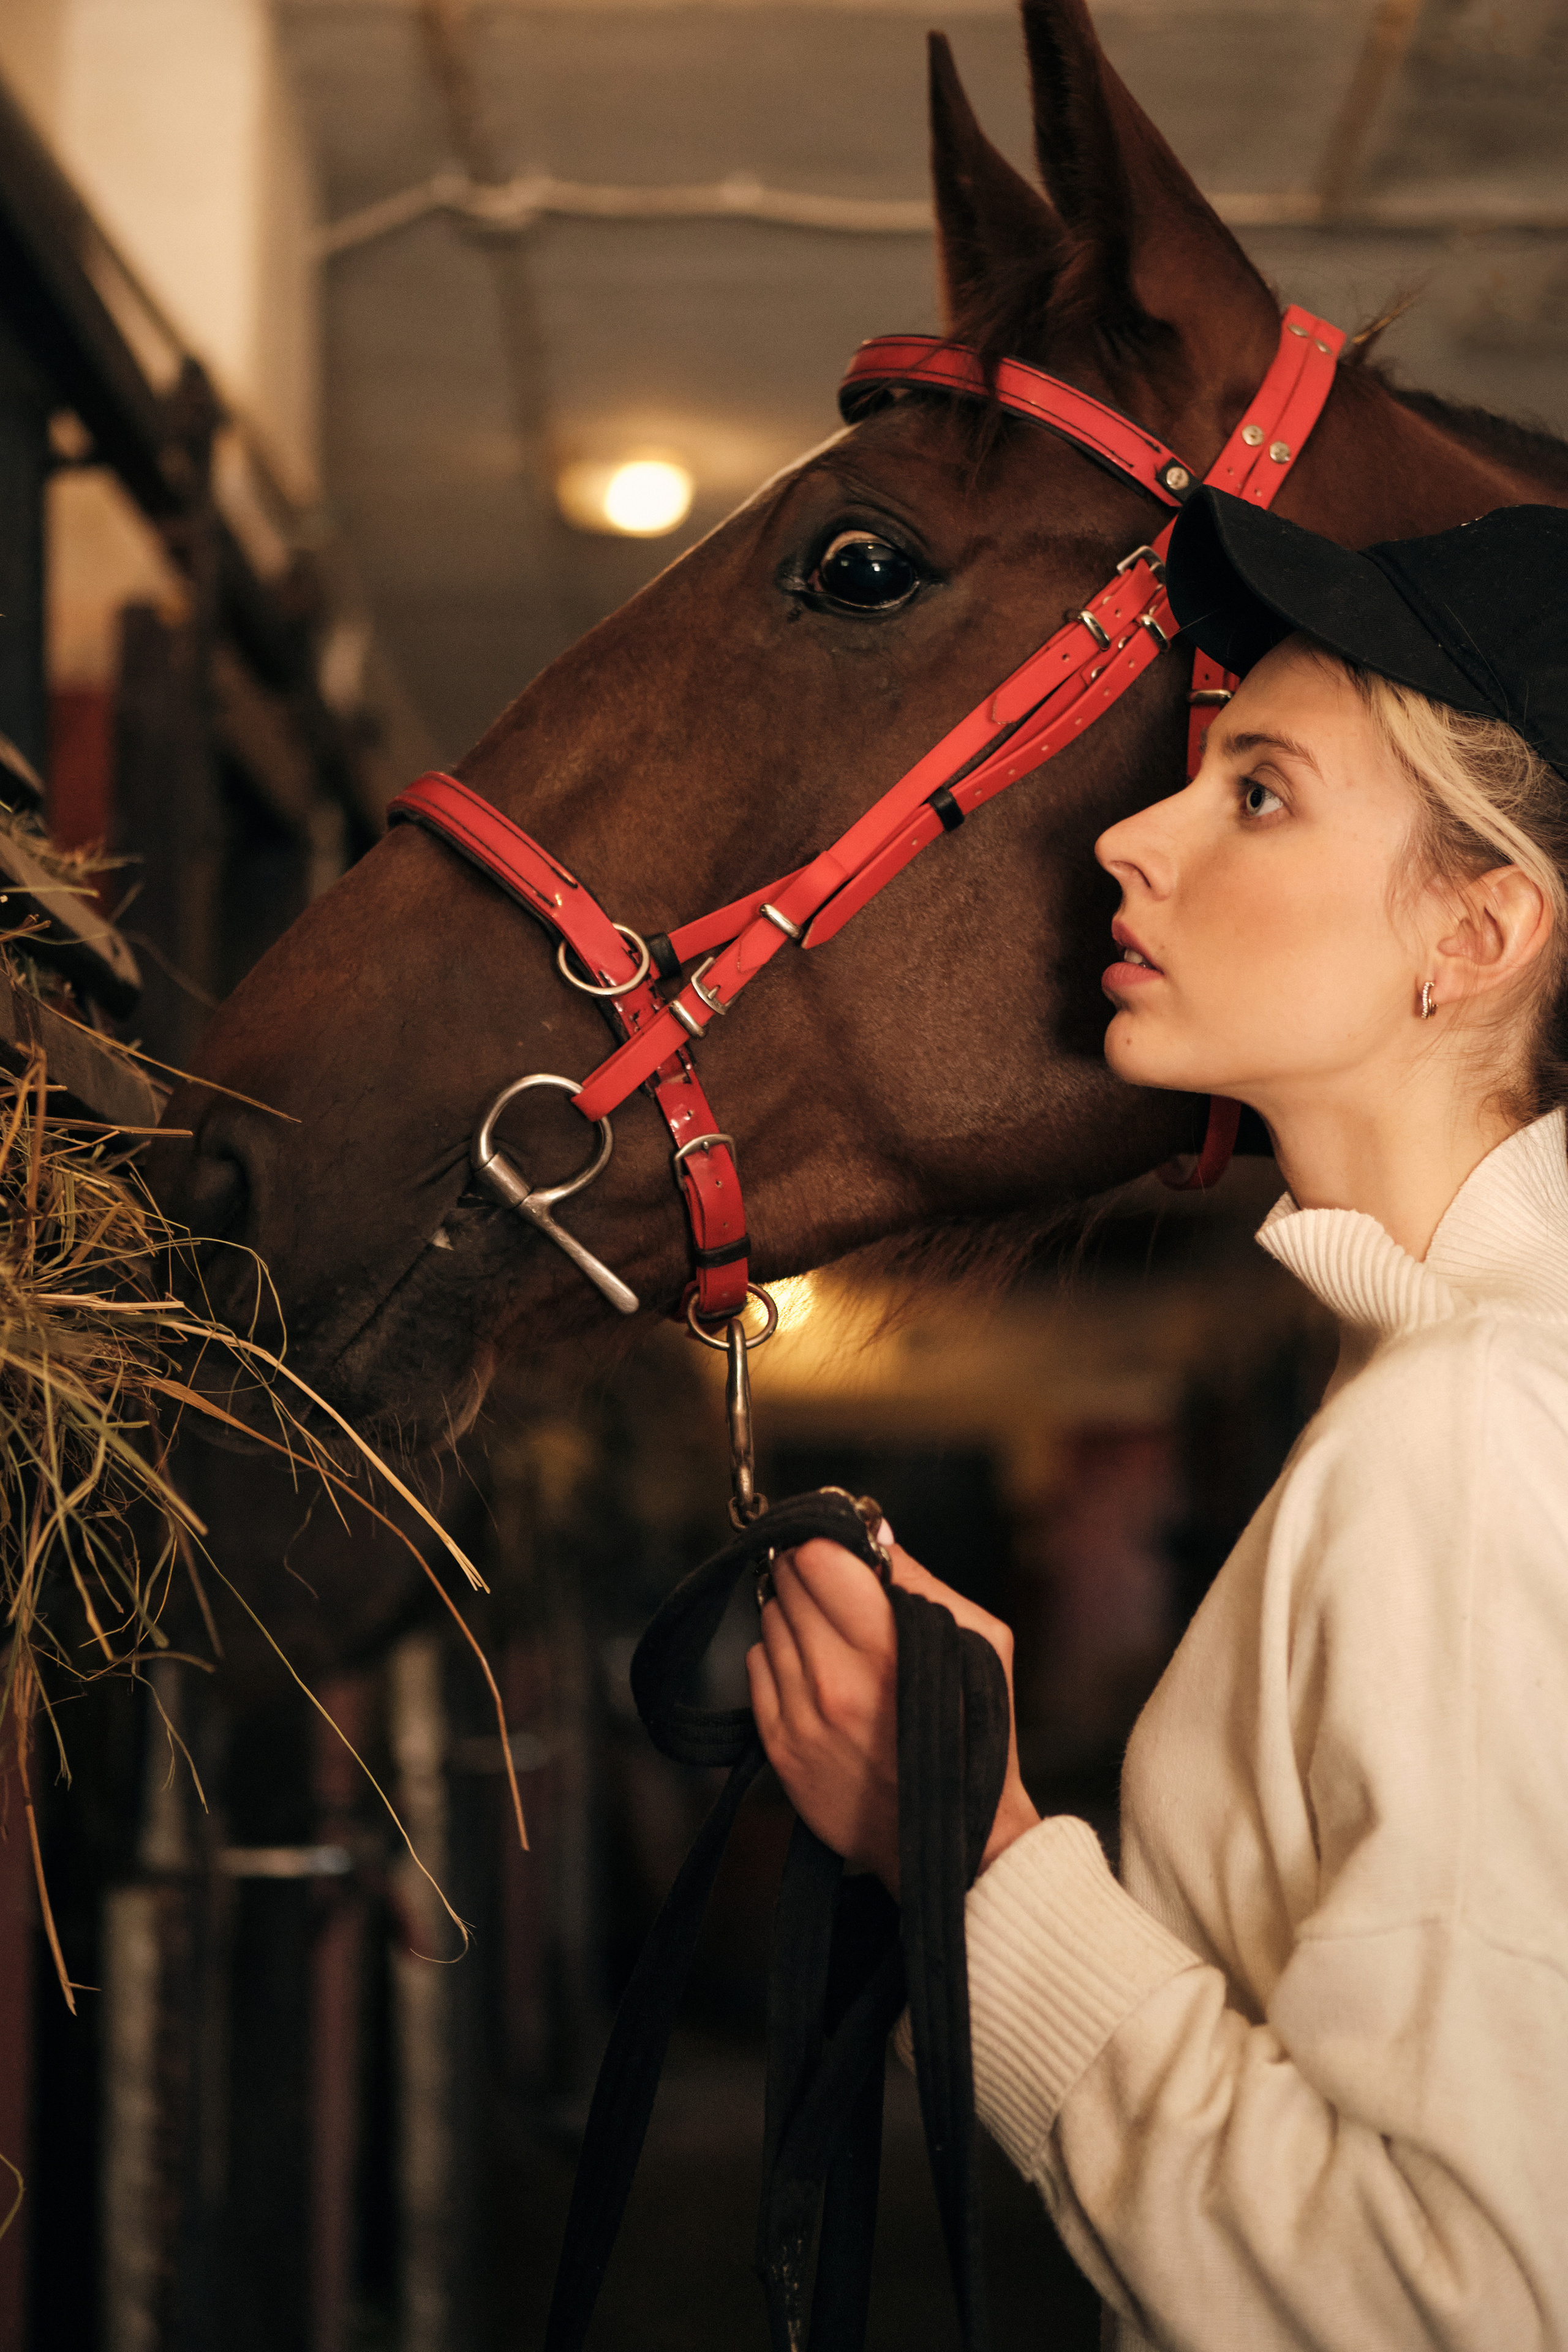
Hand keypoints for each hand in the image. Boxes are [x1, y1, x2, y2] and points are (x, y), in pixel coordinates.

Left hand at [745, 1529, 1039, 1894]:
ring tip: (835, 1642)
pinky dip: (780, 1661)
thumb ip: (922, 1580)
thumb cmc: (976, 1730)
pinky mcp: (778, 1747)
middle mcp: (833, 1679)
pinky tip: (818, 1676)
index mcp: (885, 1647)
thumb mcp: (981, 1640)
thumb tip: (875, 1531)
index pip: (817, 1559)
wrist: (953, 1838)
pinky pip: (755, 1668)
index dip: (828, 1547)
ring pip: (767, 1622)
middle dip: (809, 1576)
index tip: (842, 1554)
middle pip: (786, 1583)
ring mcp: (800, 1715)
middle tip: (836, 1591)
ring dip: (795, 1618)